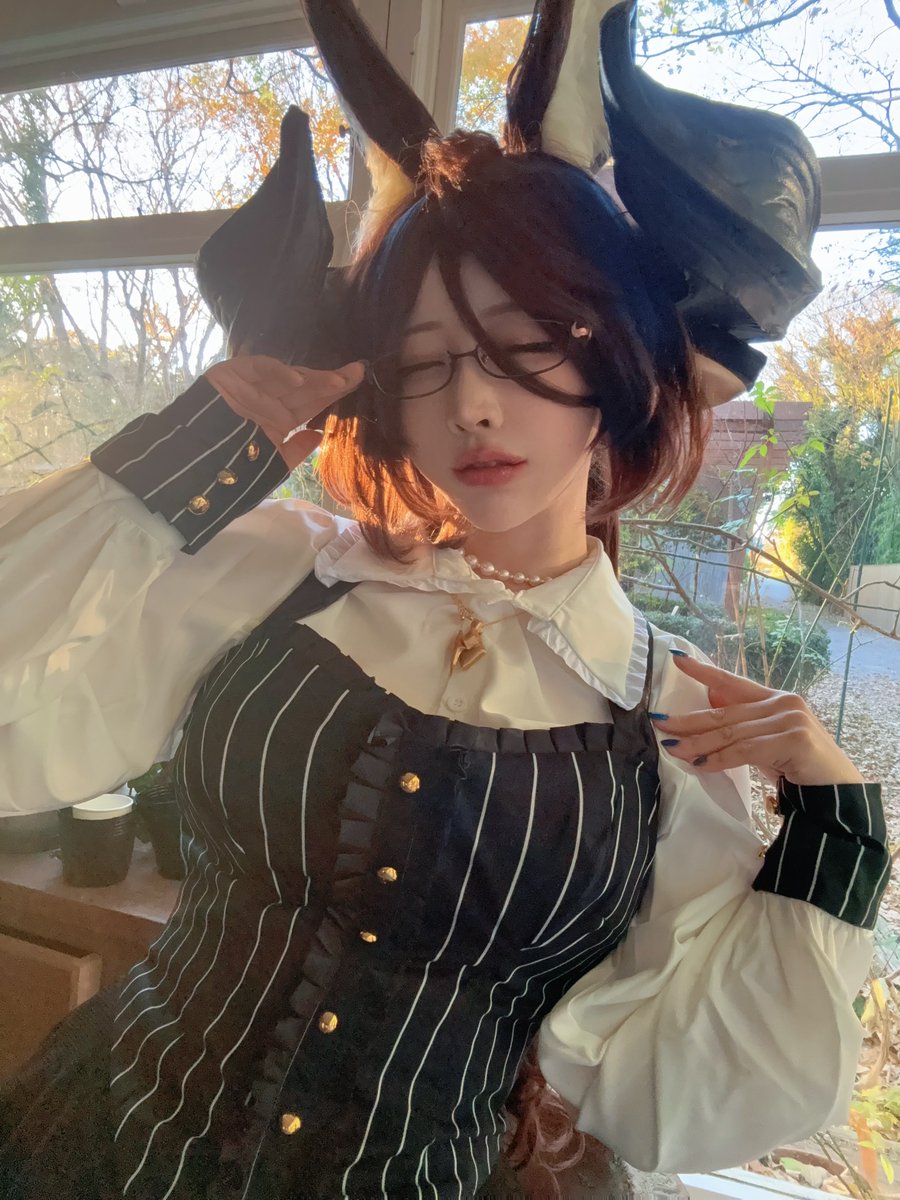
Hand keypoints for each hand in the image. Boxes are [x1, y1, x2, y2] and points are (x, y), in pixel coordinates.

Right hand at [204, 355, 365, 471]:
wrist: (189, 469)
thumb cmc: (230, 472)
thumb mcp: (271, 464)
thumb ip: (295, 451)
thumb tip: (319, 435)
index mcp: (278, 420)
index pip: (312, 404)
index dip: (334, 393)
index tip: (357, 382)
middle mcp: (269, 400)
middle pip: (306, 388)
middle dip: (332, 381)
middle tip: (358, 372)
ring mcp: (251, 385)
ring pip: (288, 378)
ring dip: (313, 379)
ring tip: (339, 381)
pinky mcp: (232, 373)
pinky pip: (259, 369)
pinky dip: (279, 373)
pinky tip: (299, 381)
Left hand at [653, 653, 864, 786]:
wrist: (838, 794)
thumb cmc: (801, 769)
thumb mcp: (767, 743)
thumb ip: (743, 727)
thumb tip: (706, 713)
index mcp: (776, 698)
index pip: (733, 682)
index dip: (704, 672)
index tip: (676, 659)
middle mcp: (784, 703)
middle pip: (724, 712)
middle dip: (688, 720)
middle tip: (658, 723)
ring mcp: (790, 719)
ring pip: (731, 733)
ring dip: (698, 744)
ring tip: (672, 748)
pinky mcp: (793, 740)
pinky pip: (745, 750)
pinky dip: (720, 759)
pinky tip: (701, 765)